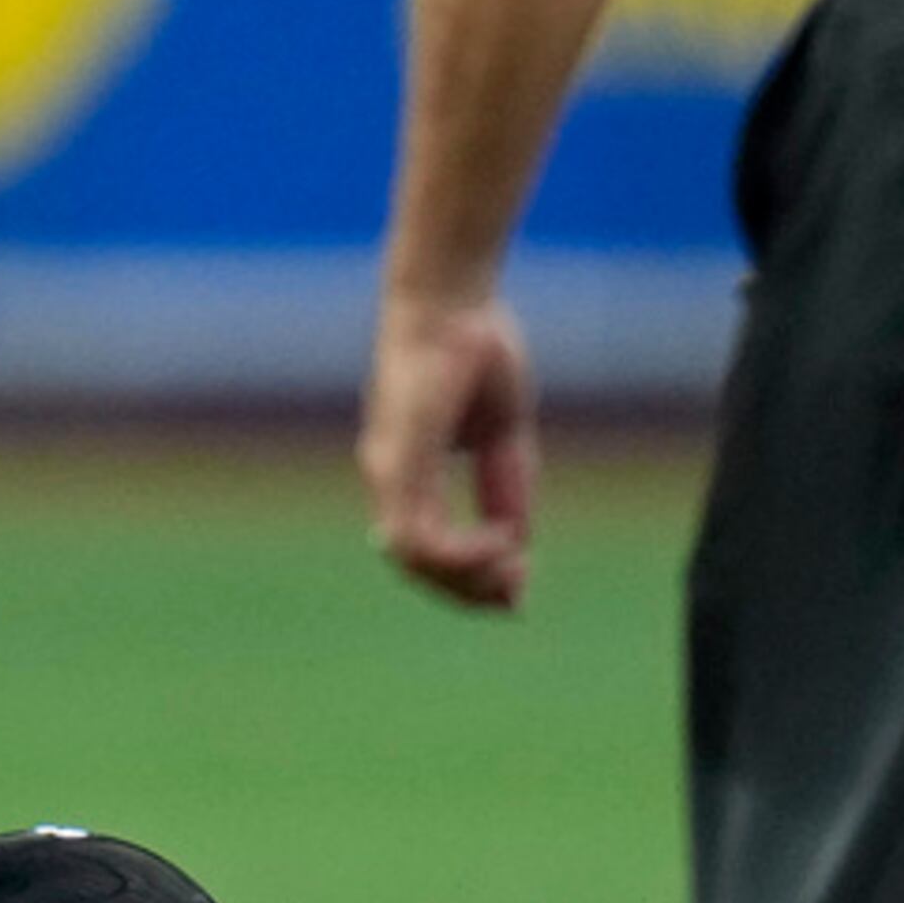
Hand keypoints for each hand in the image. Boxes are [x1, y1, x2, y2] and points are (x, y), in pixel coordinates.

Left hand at [357, 291, 538, 611]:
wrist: (456, 303)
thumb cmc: (476, 354)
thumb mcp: (502, 439)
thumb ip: (505, 494)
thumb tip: (516, 550)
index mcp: (408, 473)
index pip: (425, 548)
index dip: (467, 579)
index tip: (515, 595)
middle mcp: (388, 477)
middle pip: (414, 564)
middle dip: (467, 591)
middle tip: (514, 599)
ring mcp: (387, 470)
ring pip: (410, 557)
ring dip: (465, 575)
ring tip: (510, 567)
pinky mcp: (396, 460)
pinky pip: (415, 533)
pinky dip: (458, 551)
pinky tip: (498, 544)